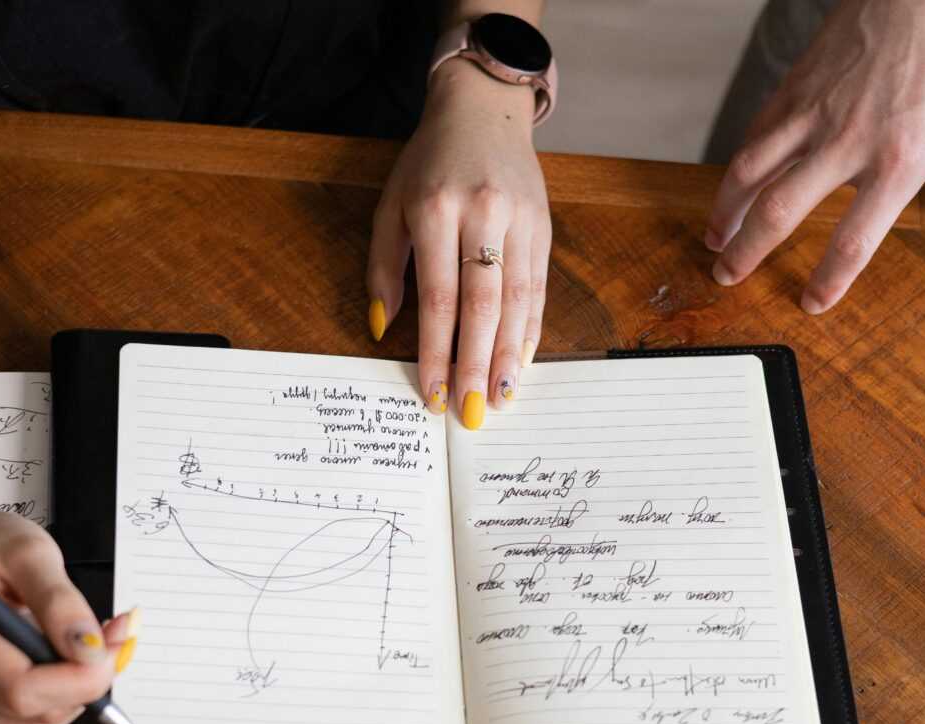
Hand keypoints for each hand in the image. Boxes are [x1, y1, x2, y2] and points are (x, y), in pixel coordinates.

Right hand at [0, 495, 135, 723]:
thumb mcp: (29, 551)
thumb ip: (60, 601)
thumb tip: (88, 649)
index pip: (20, 688)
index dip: (78, 679)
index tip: (110, 645)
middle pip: (31, 711)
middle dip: (84, 682)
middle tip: (109, 639)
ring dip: (75, 693)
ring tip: (83, 645)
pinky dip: (57, 699)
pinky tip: (61, 661)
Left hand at [367, 58, 550, 429]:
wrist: (483, 110)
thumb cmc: (429, 163)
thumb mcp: (391, 205)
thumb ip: (383, 268)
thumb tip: (380, 328)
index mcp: (435, 209)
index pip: (438, 296)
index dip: (437, 351)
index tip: (434, 392)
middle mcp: (482, 215)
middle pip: (483, 305)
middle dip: (476, 364)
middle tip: (471, 412)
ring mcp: (520, 220)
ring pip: (518, 300)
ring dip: (509, 356)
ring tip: (500, 398)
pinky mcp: (544, 225)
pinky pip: (538, 287)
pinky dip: (531, 329)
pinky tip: (522, 361)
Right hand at [707, 0, 924, 311]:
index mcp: (899, 160)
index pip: (855, 240)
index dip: (829, 279)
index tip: (812, 301)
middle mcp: (847, 144)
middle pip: (779, 213)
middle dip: (747, 253)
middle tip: (728, 277)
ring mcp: (813, 115)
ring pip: (751, 173)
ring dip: (726, 211)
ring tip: (715, 238)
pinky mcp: (795, 88)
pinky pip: (757, 134)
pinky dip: (738, 165)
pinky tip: (732, 183)